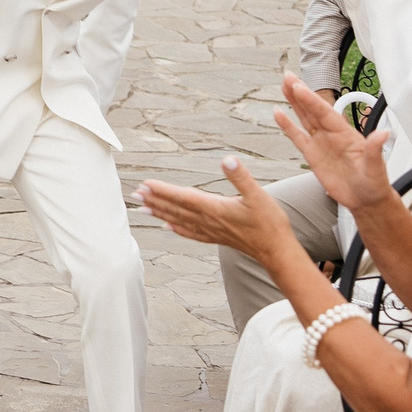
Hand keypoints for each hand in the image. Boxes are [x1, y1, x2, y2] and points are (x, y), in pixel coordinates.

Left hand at [136, 156, 297, 266]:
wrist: (276, 251)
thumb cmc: (269, 223)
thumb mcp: (258, 195)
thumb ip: (241, 177)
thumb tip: (227, 160)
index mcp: (215, 208)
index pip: (183, 197)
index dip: (163, 190)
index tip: (146, 184)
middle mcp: (209, 221)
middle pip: (175, 209)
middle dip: (154, 200)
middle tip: (135, 194)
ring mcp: (211, 231)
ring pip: (179, 220)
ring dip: (160, 212)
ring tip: (142, 207)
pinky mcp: (216, 237)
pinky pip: (189, 232)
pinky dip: (176, 228)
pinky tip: (167, 226)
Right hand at [271, 70, 394, 212]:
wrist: (366, 199)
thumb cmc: (373, 183)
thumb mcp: (376, 167)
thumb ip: (375, 149)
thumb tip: (384, 134)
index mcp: (345, 134)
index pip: (325, 113)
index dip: (311, 100)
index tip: (299, 87)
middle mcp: (332, 134)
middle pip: (312, 109)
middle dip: (300, 92)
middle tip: (288, 76)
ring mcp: (321, 143)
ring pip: (304, 118)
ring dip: (294, 102)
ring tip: (284, 86)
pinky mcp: (313, 155)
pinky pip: (297, 137)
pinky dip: (287, 125)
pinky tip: (278, 113)